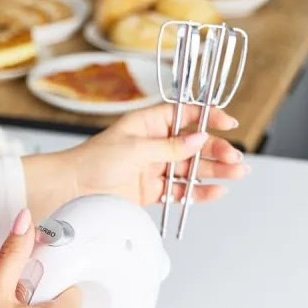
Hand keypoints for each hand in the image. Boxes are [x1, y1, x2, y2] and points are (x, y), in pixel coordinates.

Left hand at [22, 103, 248, 217]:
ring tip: (236, 174)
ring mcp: (153, 168)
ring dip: (214, 171)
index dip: (207, 117)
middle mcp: (153, 144)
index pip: (185, 115)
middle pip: (193, 145)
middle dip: (216, 150)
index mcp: (148, 124)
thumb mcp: (134, 149)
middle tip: (235, 159)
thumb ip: (169, 148)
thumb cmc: (92, 161)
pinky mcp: (150, 191)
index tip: (228, 123)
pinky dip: (197, 192)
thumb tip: (198, 140)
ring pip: (190, 168)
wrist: (71, 190)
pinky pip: (179, 191)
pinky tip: (215, 191)